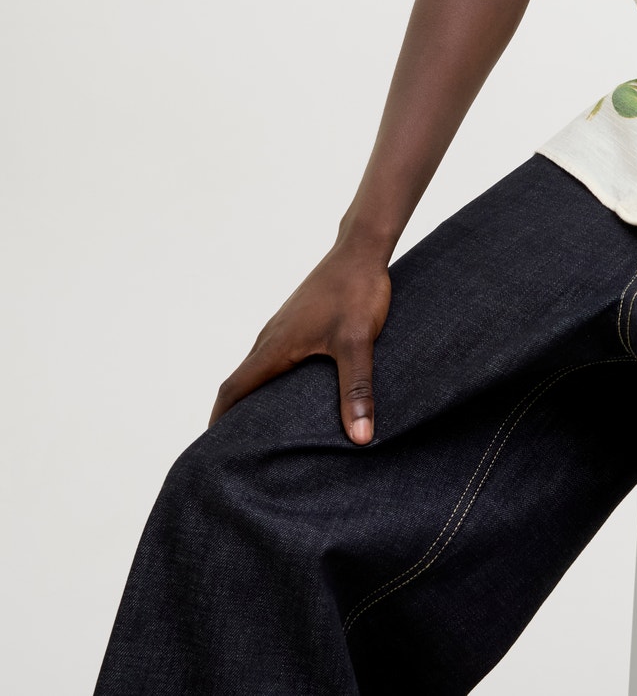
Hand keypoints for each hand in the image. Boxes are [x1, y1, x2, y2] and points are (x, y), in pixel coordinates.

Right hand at [208, 242, 392, 443]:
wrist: (361, 249)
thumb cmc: (356, 292)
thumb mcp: (358, 343)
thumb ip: (357, 388)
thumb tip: (360, 438)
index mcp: (275, 346)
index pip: (234, 388)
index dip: (220, 419)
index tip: (213, 448)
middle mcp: (272, 335)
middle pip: (242, 381)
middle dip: (236, 414)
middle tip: (237, 449)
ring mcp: (284, 325)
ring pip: (259, 367)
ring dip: (254, 395)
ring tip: (263, 427)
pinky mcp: (299, 320)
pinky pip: (275, 354)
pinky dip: (272, 378)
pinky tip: (293, 389)